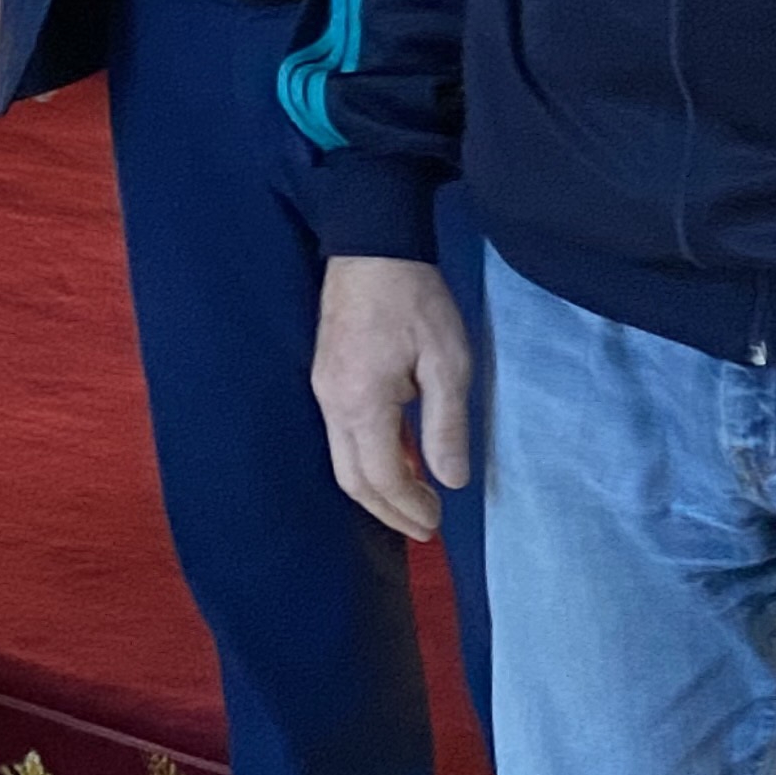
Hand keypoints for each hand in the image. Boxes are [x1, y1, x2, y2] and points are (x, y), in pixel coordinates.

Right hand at [313, 253, 472, 540]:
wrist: (371, 246)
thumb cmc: (416, 301)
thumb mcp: (448, 361)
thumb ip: (447, 425)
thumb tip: (452, 480)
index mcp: (362, 403)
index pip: (381, 476)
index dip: (408, 506)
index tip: (438, 522)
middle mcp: (332, 403)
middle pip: (352, 479)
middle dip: (388, 510)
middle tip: (424, 528)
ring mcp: (323, 390)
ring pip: (341, 460)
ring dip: (376, 489)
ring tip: (412, 501)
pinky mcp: (325, 377)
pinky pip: (341, 436)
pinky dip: (367, 460)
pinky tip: (396, 459)